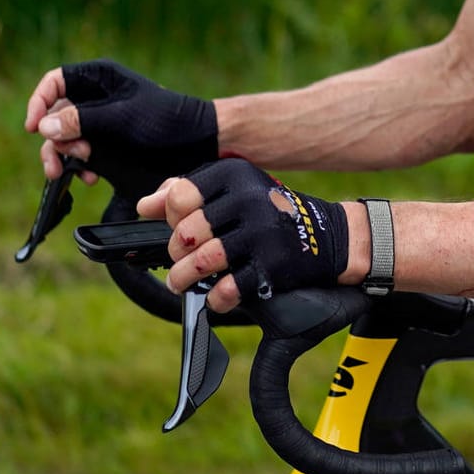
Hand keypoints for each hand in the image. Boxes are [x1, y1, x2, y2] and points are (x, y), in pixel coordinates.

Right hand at [24, 59, 217, 199]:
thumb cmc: (167, 120)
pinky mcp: (108, 145)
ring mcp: (101, 123)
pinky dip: (81, 168)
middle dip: (54, 140)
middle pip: (55, 115)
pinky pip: (82, 155)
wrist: (200, 142)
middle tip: (59, 164)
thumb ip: (82, 120)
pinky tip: (92, 179)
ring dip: (65, 157)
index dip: (39, 102)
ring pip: (66, 138)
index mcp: (100, 77)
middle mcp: (96, 98)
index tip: (34, 127)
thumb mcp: (122, 117)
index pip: (56, 81)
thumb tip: (44, 127)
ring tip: (77, 172)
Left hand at [139, 159, 350, 312]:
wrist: (329, 235)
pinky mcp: (273, 265)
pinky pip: (231, 287)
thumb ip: (187, 192)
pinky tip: (217, 298)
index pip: (180, 197)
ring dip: (184, 278)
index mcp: (235, 175)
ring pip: (203, 261)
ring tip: (181, 283)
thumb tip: (144, 206)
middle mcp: (248, 200)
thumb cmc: (268, 212)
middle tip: (179, 260)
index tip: (176, 227)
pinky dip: (217, 298)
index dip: (170, 216)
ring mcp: (262, 233)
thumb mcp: (233, 190)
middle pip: (187, 232)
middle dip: (176, 251)